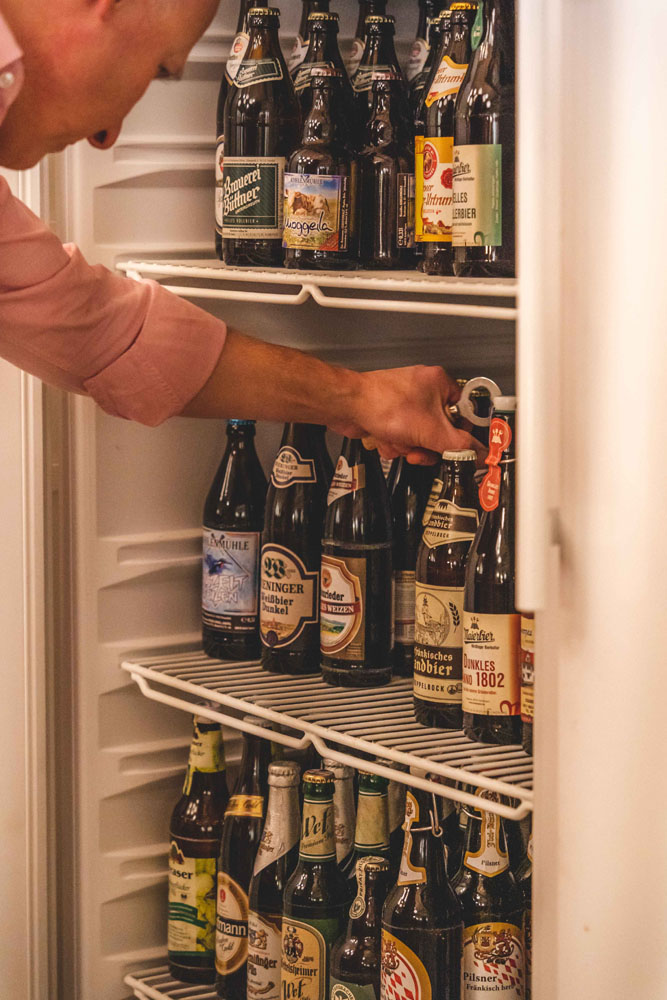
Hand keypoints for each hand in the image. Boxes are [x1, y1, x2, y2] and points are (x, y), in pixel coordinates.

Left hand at [333, 365, 486, 465]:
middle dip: (426, 446)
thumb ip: (459, 446)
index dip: (459, 435)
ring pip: (419, 438)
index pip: (463, 414)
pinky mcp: (389, 415)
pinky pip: (402, 437)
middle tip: (419, 449)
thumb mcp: (431, 431)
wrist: (346, 406)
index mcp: (440, 383)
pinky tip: (384, 438)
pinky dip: (394, 443)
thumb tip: (481, 454)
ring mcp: (405, 403)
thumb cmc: (383, 405)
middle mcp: (423, 390)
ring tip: (397, 440)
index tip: (456, 449)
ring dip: (407, 446)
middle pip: (440, 431)